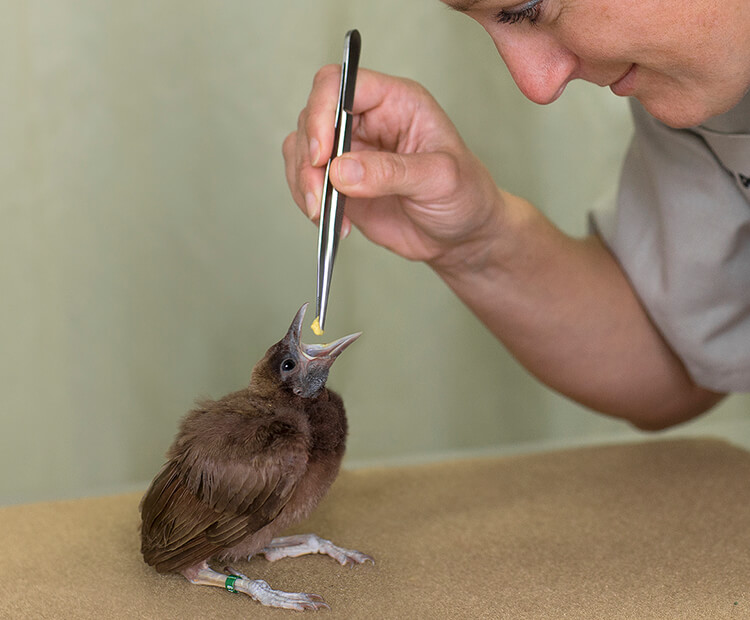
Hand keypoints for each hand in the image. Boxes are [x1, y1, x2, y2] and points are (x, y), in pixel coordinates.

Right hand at [283, 65, 503, 269]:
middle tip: (320, 197)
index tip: (322, 155)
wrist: (462, 237)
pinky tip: (334, 223)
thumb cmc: (464, 196)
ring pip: (301, 150)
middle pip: (312, 118)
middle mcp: (368, 121)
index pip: (340, 85)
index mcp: (395, 102)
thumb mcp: (440, 179)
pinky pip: (306, 182)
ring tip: (325, 215)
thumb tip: (341, 172)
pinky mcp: (340, 183)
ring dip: (303, 183)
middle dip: (308, 160)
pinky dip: (310, 202)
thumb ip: (391, 172)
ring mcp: (351, 152)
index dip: (322, 113)